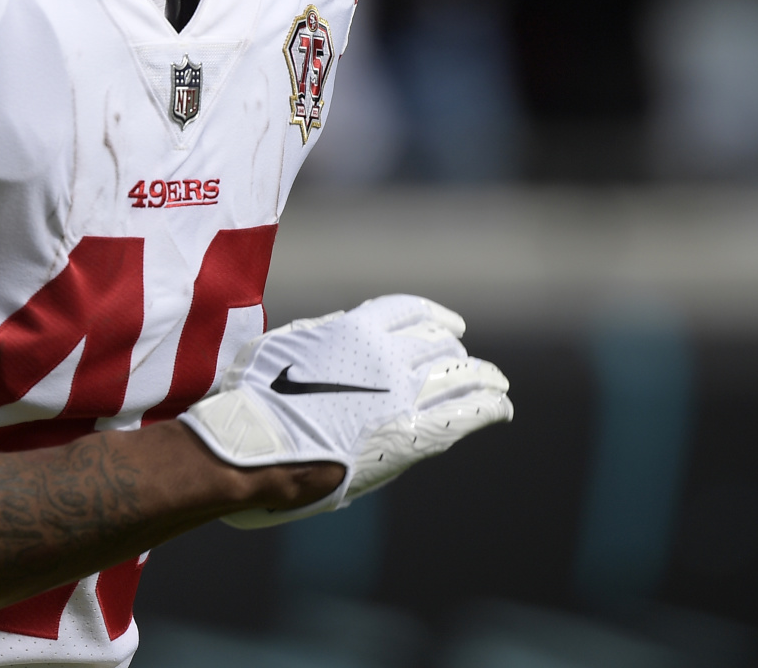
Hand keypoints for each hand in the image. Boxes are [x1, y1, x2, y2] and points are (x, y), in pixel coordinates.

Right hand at [181, 294, 511, 527]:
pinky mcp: (416, 436)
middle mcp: (387, 355)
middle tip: (464, 365)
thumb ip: (323, 333)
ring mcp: (404, 395)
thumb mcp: (285, 343)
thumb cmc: (256, 397)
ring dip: (484, 377)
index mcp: (354, 326)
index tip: (452, 327)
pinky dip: (490, 406)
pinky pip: (468, 414)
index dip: (435, 317)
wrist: (261, 446)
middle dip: (454, 354)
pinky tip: (501, 407)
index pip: (409, 311)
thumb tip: (344, 327)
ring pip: (461, 376)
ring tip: (497, 383)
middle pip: (438, 345)